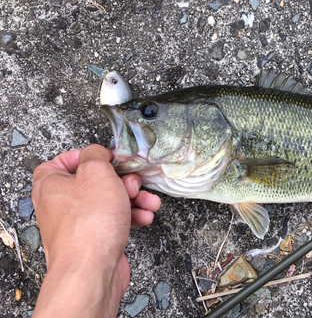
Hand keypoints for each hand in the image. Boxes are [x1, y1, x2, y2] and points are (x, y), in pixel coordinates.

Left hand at [31, 144, 160, 317]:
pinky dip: (131, 216)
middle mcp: (61, 204)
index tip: (107, 159)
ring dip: (133, 199)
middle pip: (95, 182)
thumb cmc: (88, 225)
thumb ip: (96, 155)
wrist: (92, 270)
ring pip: (109, 201)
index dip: (88, 157)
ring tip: (148, 202)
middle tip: (132, 184)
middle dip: (122, 181)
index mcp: (51, 184)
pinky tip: (145, 217)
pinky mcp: (95, 239)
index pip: (64, 160)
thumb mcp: (96, 173)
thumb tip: (98, 153)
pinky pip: (115, 220)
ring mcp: (78, 223)